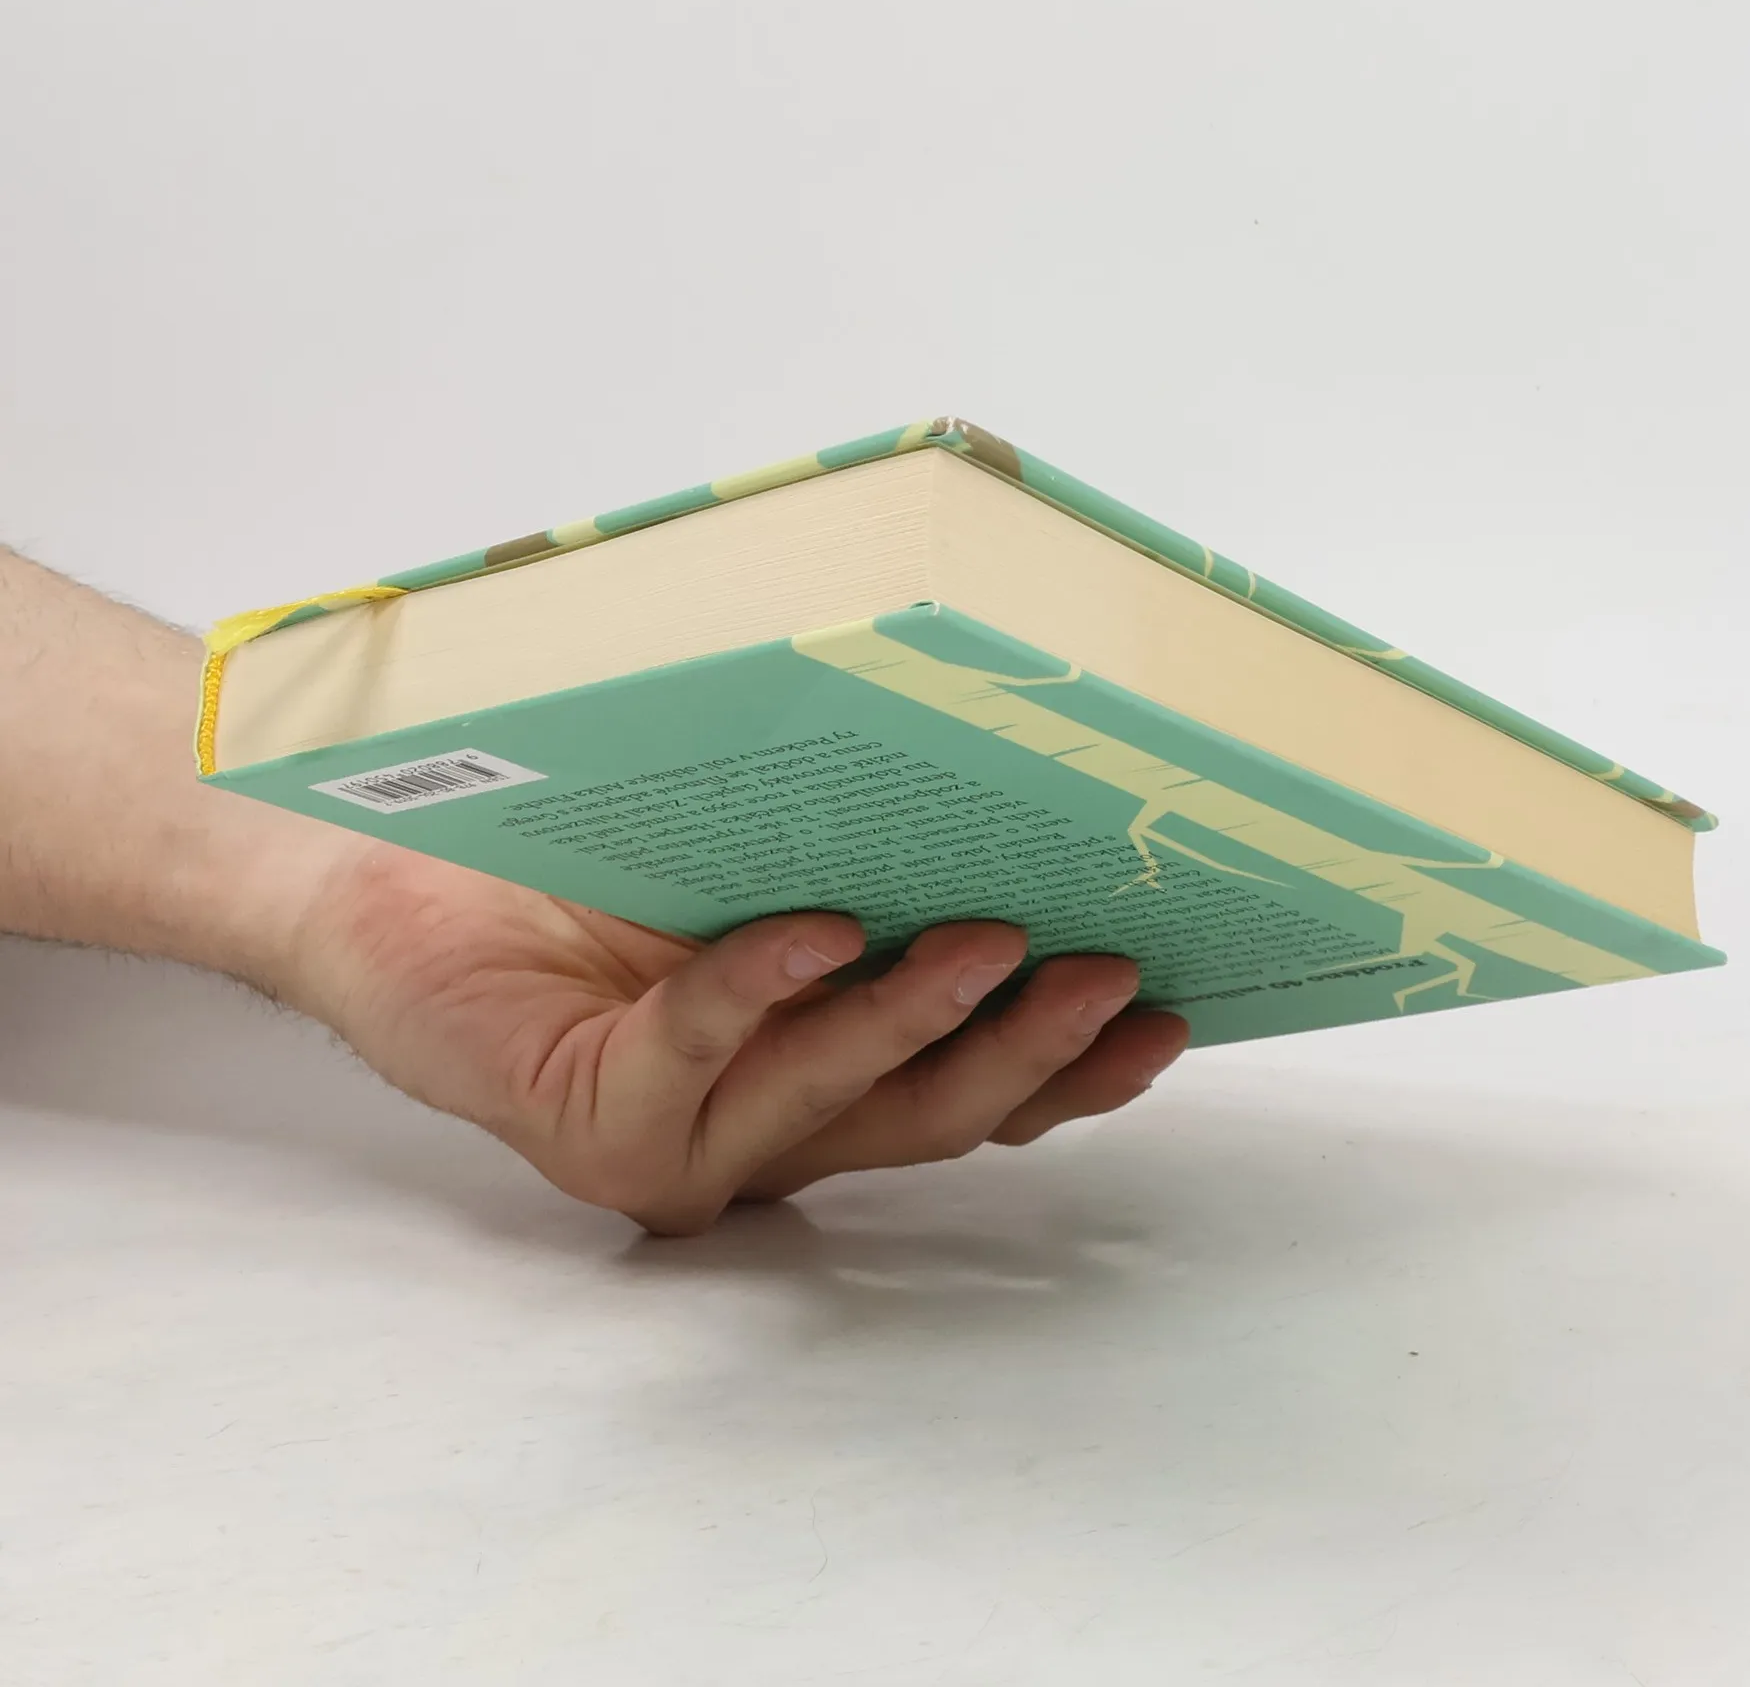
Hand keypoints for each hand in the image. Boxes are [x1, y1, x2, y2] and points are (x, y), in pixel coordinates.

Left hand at [289, 843, 1188, 1234]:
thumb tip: (1007, 797)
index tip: (1165, 1017)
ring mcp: (687, 1145)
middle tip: (1110, 974)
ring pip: (838, 1100)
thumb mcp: (755, 865)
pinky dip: (760, 988)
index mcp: (817, 1082)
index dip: (1072, 1074)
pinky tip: (816, 932)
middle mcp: (766, 1134)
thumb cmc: (579, 868)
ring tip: (992, 942)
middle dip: (1031, 1051)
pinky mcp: (598, 1124)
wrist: (390, 888)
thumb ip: (863, 873)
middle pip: (931, 1118)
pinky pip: (697, 1049)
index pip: (969, 1097)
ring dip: (922, 1020)